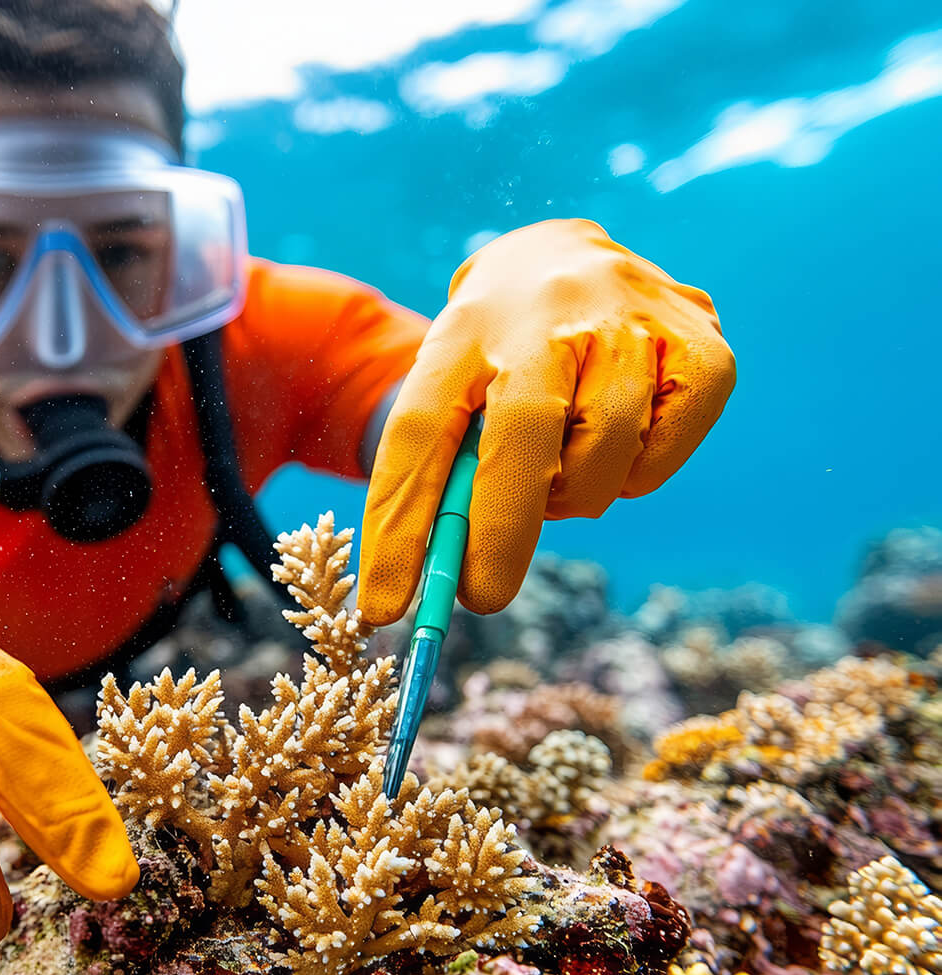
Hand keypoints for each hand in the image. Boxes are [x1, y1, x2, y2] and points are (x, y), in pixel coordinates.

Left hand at [358, 218, 734, 622]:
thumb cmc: (490, 357)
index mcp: (465, 328)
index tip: (388, 605)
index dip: (401, 526)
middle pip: (520, 436)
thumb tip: (430, 581)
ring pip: (603, 452)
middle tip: (482, 597)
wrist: (560, 255)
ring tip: (556, 475)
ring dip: (573, 496)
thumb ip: (440, 470)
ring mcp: (630, 319)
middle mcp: (547, 312)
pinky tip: (616, 449)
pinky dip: (636, 476)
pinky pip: (663, 451)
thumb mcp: (450, 388)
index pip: (420, 431)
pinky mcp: (700, 341)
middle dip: (499, 534)